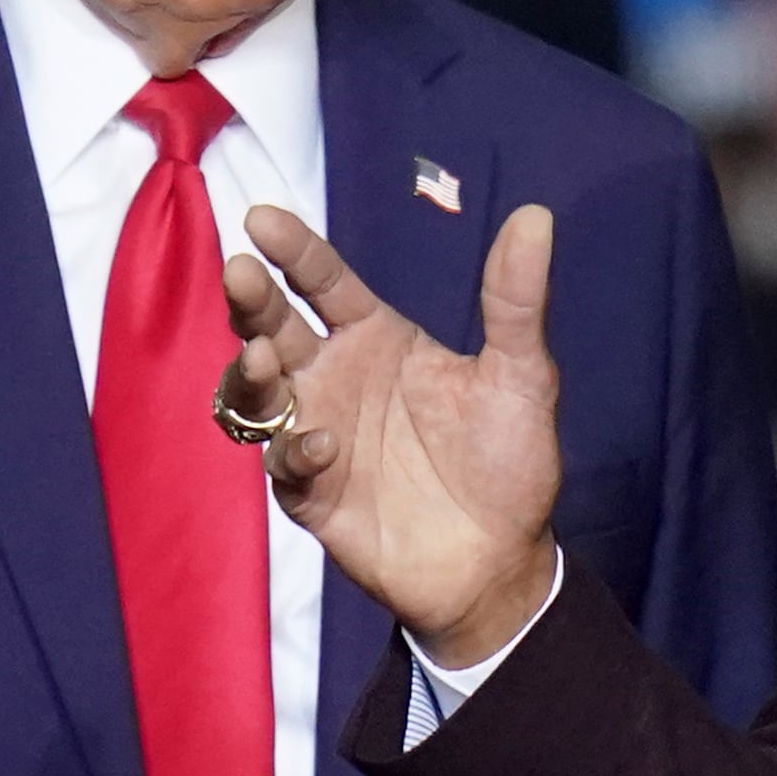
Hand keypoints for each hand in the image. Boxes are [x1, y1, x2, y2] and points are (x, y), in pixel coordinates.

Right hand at [220, 202, 563, 666]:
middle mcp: (337, 379)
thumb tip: (536, 215)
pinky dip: (294, 452)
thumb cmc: (510, 462)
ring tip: (265, 357)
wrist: (502, 560)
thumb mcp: (522, 375)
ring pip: (257, 393)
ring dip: (251, 373)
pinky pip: (282, 466)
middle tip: (239, 272)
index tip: (261, 217)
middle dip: (251, 300)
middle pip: (274, 326)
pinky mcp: (312, 494)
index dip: (294, 250)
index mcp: (377, 339)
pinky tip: (323, 445)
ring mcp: (317, 434)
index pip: (324, 282)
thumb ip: (516, 300)